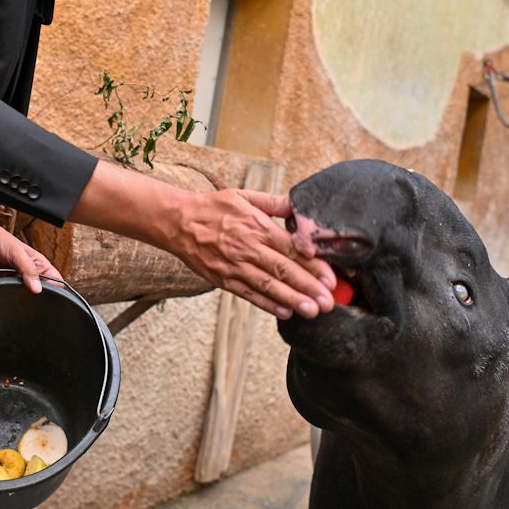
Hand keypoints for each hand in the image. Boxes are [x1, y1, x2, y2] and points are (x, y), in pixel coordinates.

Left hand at [0, 221, 61, 293]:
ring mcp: (15, 278)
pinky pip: (8, 294)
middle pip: (40, 289)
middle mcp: (28, 272)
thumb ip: (28, 270)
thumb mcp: (17, 253)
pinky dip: (9, 297)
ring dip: (23, 297)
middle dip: (40, 296)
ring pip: (24, 294)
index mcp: (37, 263)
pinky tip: (8, 297)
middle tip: (37, 302)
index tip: (53, 297)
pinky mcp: (2, 283)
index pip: (54, 278)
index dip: (56, 288)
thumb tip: (38, 289)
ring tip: (22, 299)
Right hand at [69, 160, 335, 320]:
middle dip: (308, 287)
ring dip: (291, 299)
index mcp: (257, 226)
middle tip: (329, 302)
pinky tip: (284, 312)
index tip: (331, 277)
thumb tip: (298, 206)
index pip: (290, 248)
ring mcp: (235, 266)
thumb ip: (273, 203)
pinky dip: (266, 304)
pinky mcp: (223, 279)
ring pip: (267, 285)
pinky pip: (248, 294)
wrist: (177, 221)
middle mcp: (248, 248)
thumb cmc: (213, 207)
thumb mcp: (244, 196)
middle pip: (283, 270)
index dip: (312, 265)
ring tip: (312, 312)